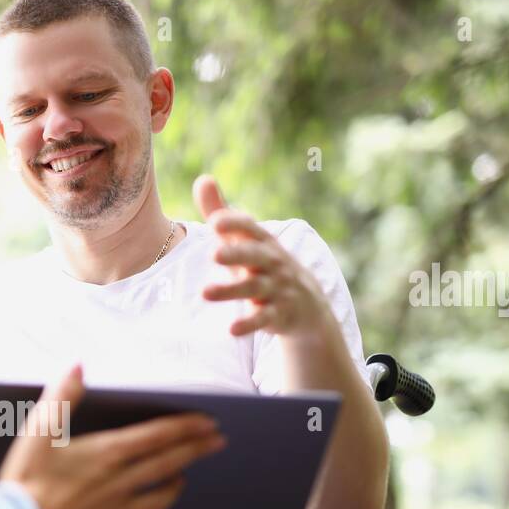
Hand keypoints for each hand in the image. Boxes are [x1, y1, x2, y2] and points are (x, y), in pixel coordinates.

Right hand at [0, 365, 225, 508]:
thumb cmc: (27, 482)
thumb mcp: (38, 432)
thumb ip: (61, 397)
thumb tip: (77, 366)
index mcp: (108, 454)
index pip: (158, 436)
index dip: (186, 427)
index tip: (209, 422)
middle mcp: (121, 483)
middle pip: (170, 463)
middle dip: (197, 449)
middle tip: (218, 441)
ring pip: (161, 497)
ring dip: (177, 483)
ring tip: (184, 476)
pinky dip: (144, 508)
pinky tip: (142, 505)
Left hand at [193, 174, 331, 338]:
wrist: (307, 304)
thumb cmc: (264, 265)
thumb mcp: (244, 240)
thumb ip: (222, 212)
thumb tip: (202, 179)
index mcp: (262, 242)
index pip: (250, 228)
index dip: (234, 223)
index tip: (214, 220)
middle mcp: (272, 263)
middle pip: (254, 256)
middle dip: (236, 254)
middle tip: (214, 254)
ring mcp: (276, 289)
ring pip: (254, 288)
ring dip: (231, 290)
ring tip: (205, 293)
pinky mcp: (278, 314)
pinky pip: (263, 318)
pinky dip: (249, 324)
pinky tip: (232, 330)